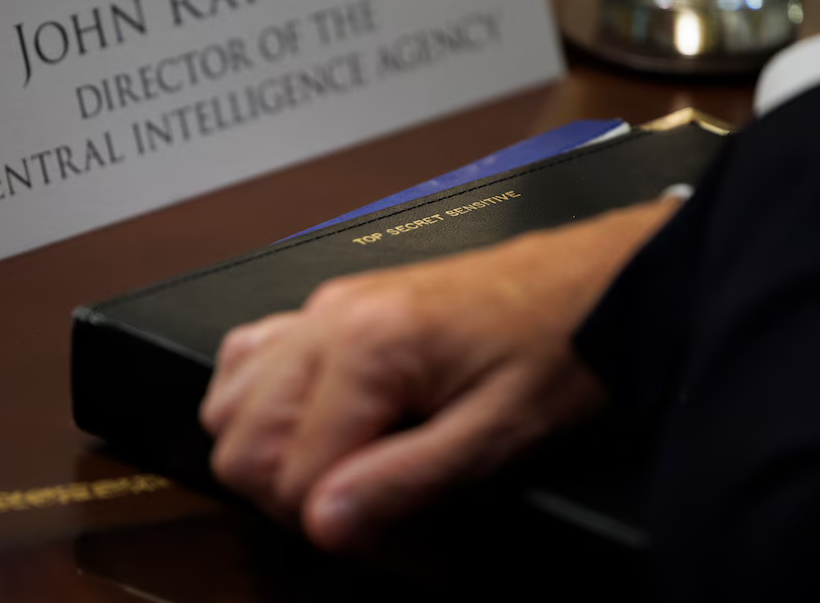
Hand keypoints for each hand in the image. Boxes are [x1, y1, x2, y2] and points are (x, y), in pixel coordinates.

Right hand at [200, 196, 682, 551]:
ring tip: (336, 476)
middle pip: (239, 441)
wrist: (590, 279)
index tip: (391, 541)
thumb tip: (326, 523)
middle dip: (289, 497)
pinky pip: (251, 353)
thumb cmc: (558, 343)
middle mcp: (329, 319)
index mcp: (367, 346)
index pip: (289, 475)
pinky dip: (257, 400)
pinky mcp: (334, 306)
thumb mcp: (498, 431)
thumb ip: (406, 481)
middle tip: (363, 516)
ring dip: (263, 453)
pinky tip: (306, 423)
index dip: (334, 527)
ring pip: (228, 399)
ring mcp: (325, 307)